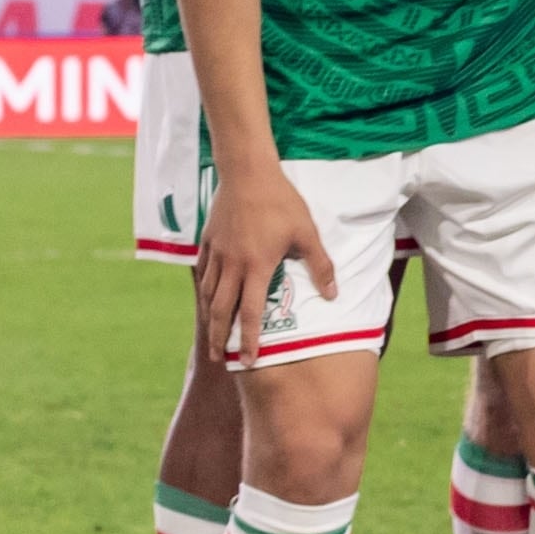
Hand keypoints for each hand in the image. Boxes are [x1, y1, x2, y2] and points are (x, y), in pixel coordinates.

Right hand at [195, 160, 334, 368]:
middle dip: (220, 338)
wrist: (248, 173)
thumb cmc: (281, 202)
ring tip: (212, 336)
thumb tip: (333, 295)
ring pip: (208, 294)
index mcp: (256, 267)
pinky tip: (206, 299)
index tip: (248, 361)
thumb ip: (319, 266)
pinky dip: (203, 291)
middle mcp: (231, 265)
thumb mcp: (307, 233)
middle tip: (220, 360)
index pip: (251, 313)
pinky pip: (202, 273)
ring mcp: (216, 254)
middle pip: (221, 311)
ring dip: (210, 319)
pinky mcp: (207, 242)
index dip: (250, 339)